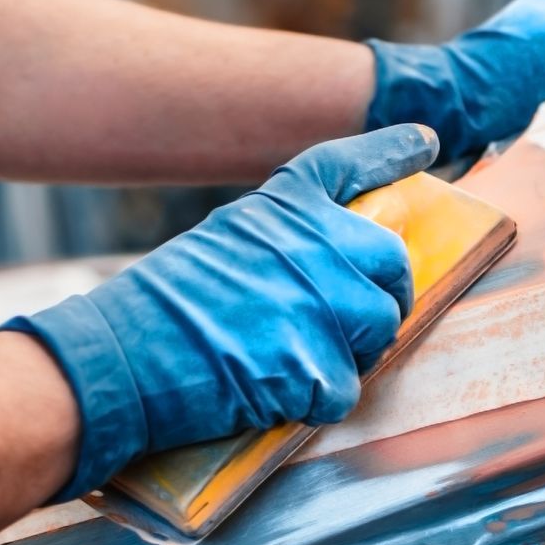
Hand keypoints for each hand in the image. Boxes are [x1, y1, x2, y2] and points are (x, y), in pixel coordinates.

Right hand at [2, 124, 437, 500]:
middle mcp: (311, 243)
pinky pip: (347, 389)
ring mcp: (318, 302)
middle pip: (390, 266)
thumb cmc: (160, 311)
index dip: (390, 151)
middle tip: (353, 326)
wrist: (119, 358)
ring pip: (380, 332)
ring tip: (291, 362)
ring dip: (349, 356)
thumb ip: (285, 245)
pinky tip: (274, 394)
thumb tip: (338, 270)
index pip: (347, 165)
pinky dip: (317, 403)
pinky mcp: (314, 362)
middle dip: (382, 300)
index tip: (425, 142)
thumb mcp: (223, 245)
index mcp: (281, 208)